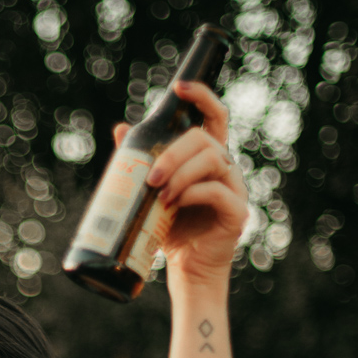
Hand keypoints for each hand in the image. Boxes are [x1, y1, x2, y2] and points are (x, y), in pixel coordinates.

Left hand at [114, 80, 247, 288]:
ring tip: (161, 195)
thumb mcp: (151, 191)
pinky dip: (193, 194)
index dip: (202, 96)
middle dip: (174, 154)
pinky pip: (218, 192)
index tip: (180, 87)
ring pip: (213, 161)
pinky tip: (175, 203)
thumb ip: (141, 161)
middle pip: (205, 139)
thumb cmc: (170, 229)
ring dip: (181, 174)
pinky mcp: (237, 212)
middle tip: (151, 177)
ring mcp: (235, 189)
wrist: (187, 270)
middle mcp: (225, 168)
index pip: (214, 117)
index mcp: (207, 159)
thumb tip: (120, 128)